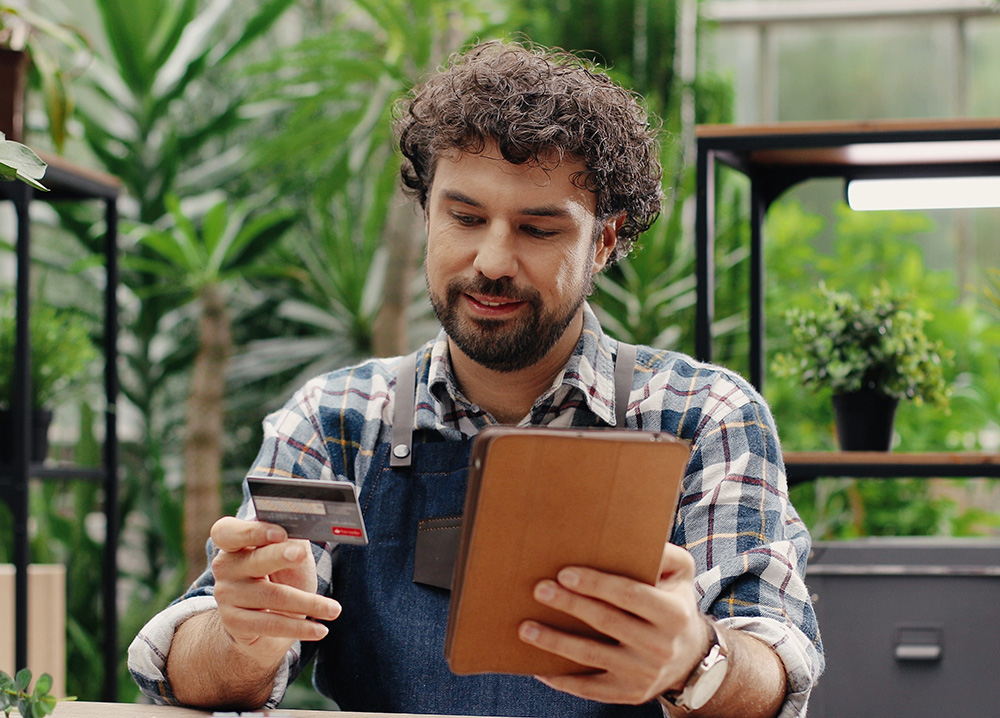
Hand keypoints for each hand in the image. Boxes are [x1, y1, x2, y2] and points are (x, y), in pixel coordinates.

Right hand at [210, 516, 341, 666]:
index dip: (253, 531)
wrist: (267, 621)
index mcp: (234, 542)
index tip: (281, 532)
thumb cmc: (281, 577)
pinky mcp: (234, 623)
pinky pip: (271, 624)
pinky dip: (300, 627)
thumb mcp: (289, 554)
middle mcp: (226, 567)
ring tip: (334, 610)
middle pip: (254, 560)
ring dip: (308, 603)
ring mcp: (227, 595)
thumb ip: (294, 539)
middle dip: (279, 556)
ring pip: (272, 596)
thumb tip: (311, 526)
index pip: (228, 532)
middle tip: (301, 554)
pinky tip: (320, 630)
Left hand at [518, 542, 710, 704]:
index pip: (629, 595)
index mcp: (673, 614)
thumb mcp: (681, 574)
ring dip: (555, 642)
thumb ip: (664, 553)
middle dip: (570, 605)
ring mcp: (644, 674)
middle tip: (540, 590)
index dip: (596, 584)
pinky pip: (590, 688)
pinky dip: (563, 679)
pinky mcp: (630, 694)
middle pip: (606, 622)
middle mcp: (661, 646)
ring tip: (526, 628)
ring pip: (592, 656)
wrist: (691, 657)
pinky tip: (539, 667)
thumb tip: (633, 535)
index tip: (565, 574)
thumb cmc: (675, 603)